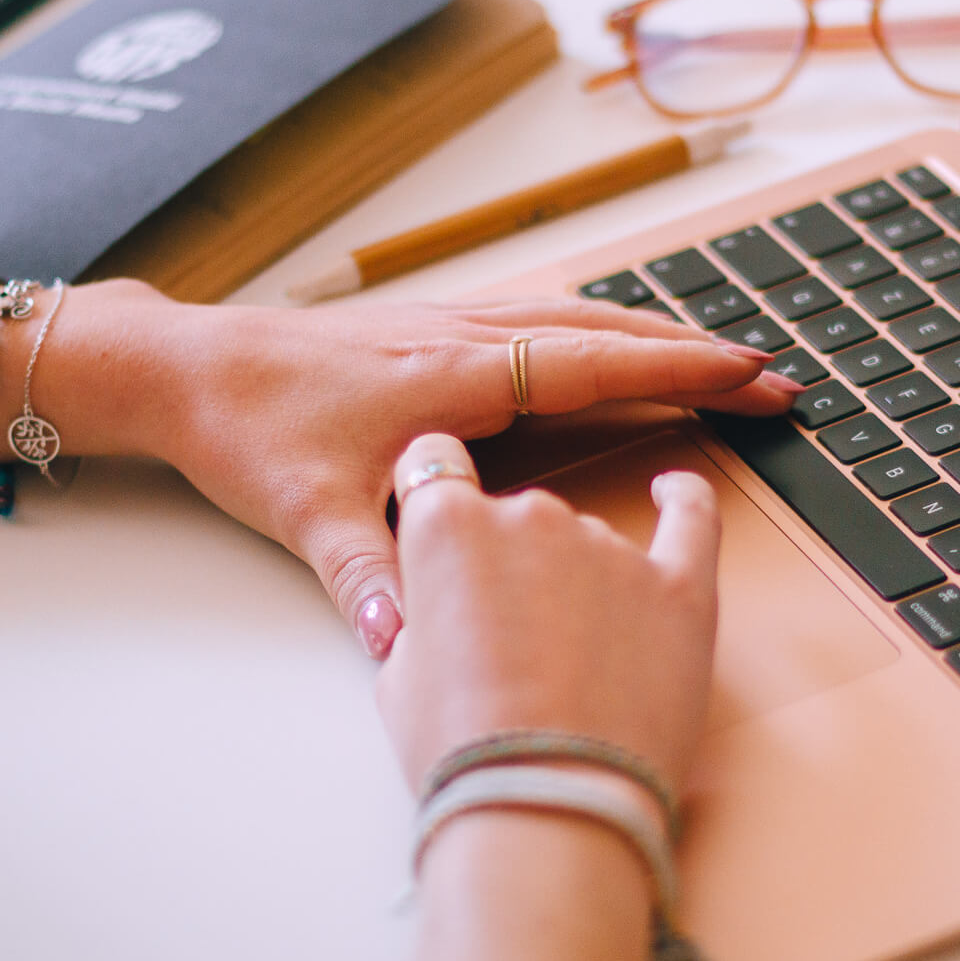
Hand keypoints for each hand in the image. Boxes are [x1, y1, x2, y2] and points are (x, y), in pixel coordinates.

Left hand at [149, 297, 793, 658]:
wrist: (187, 366)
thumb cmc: (251, 428)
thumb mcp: (310, 515)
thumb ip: (373, 582)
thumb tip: (414, 648)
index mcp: (456, 376)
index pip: (598, 364)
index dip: (684, 370)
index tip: (756, 376)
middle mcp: (464, 335)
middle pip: (608, 329)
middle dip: (696, 349)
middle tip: (772, 374)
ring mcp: (448, 321)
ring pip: (576, 313)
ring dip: (652, 330)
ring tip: (716, 355)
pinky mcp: (428, 325)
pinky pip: (540, 314)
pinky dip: (598, 325)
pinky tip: (608, 341)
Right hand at [375, 433, 720, 793]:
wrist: (547, 808)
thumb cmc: (467, 753)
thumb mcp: (399, 675)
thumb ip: (424, 613)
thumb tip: (444, 609)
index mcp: (451, 526)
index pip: (435, 464)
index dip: (434, 497)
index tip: (444, 526)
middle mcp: (532, 516)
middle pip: (517, 517)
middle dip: (511, 571)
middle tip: (509, 652)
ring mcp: (611, 548)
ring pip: (588, 540)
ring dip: (580, 584)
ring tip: (572, 670)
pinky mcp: (680, 587)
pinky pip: (692, 518)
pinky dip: (685, 501)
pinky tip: (673, 492)